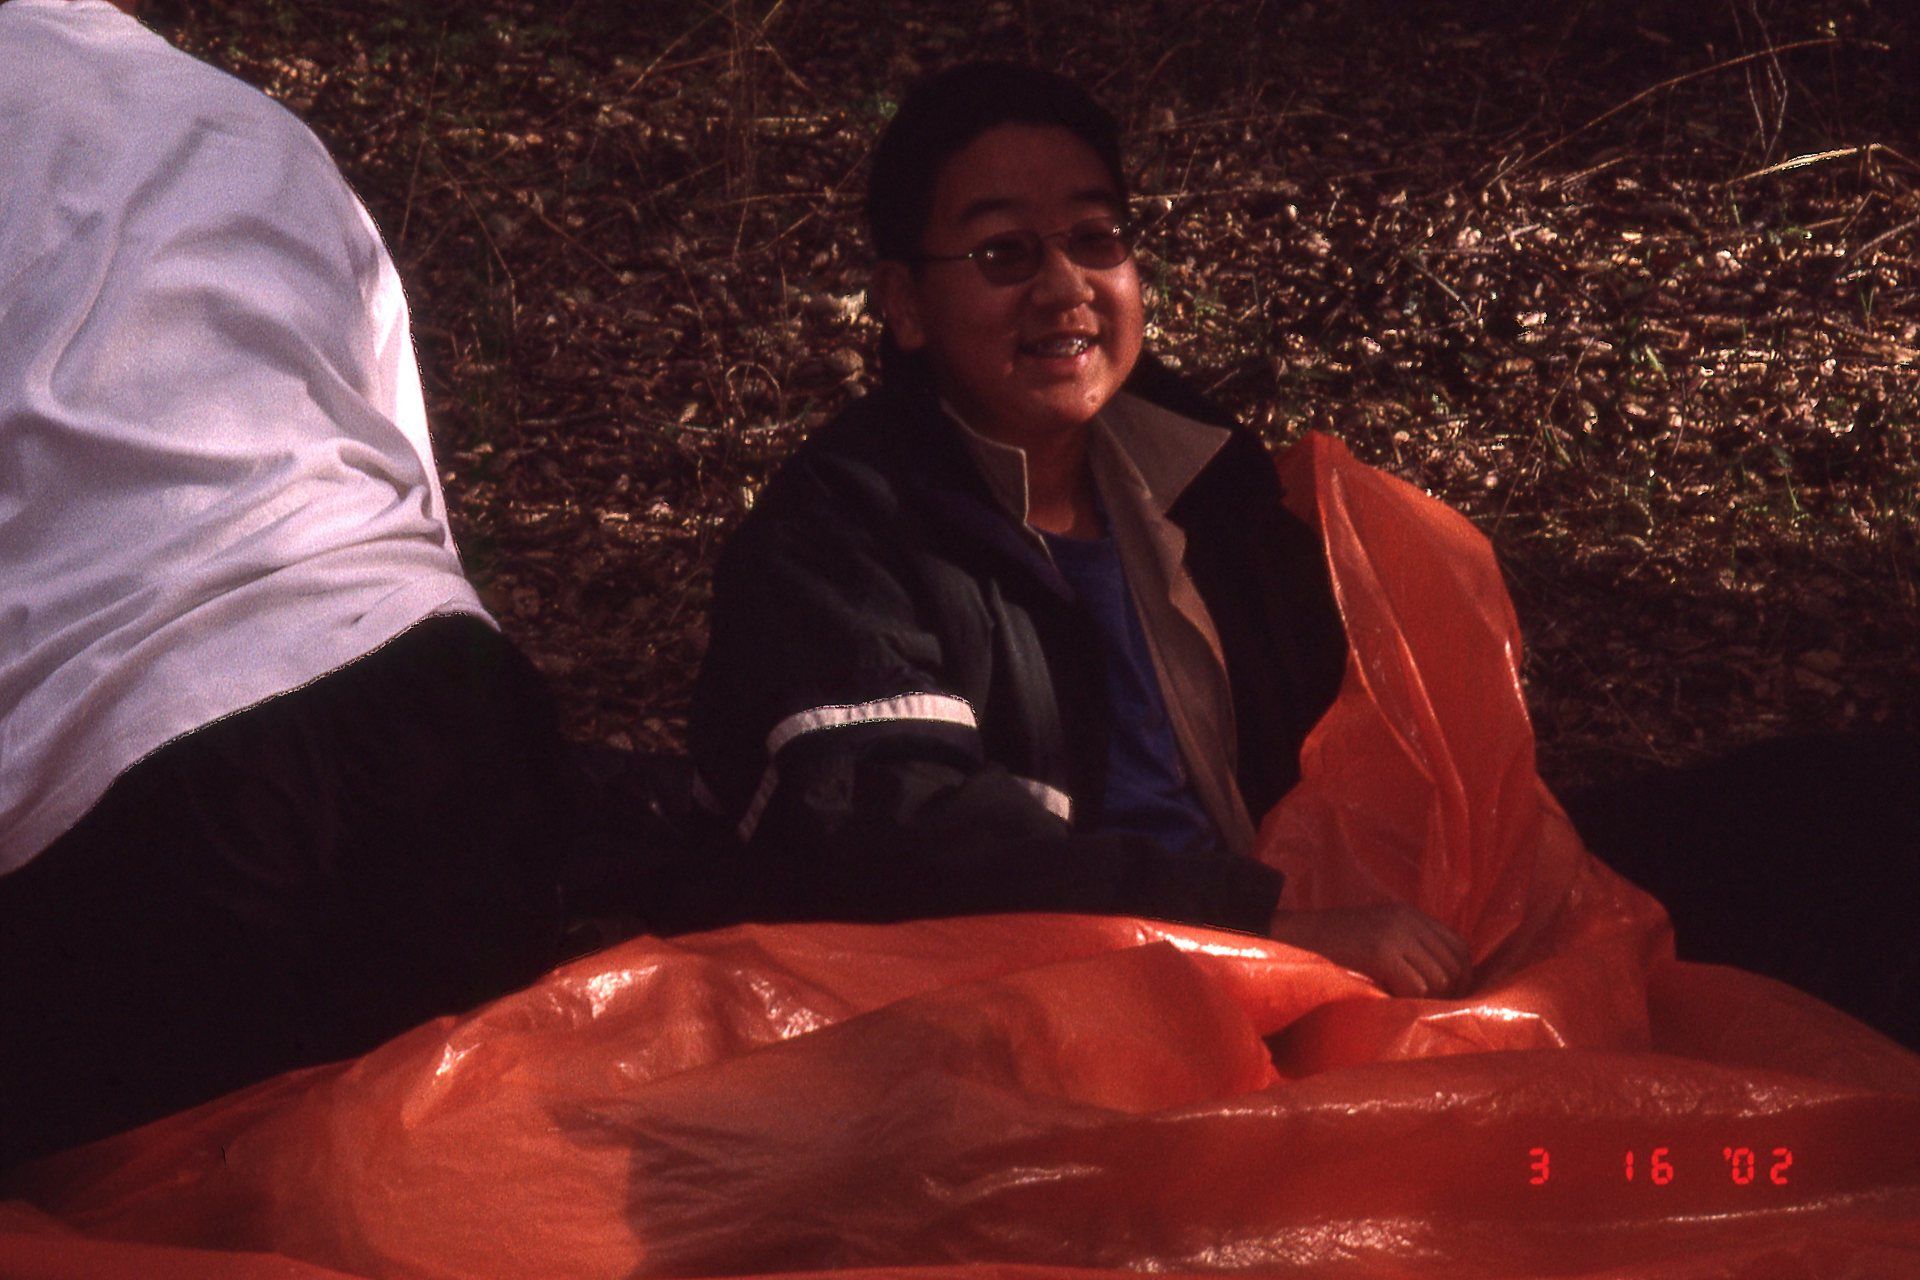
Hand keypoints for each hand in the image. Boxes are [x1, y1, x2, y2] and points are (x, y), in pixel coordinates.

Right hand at [1269, 904, 1472, 998]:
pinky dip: (1409, 999)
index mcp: (1411, 914)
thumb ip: (1408, 945)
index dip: (1461, 975)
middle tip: (1429, 1007)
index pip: (1460, 946)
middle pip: (1454, 965)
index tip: (1448, 995)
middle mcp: (1409, 920)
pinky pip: (1415, 986)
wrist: (1294, 934)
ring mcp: (1395, 934)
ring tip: (1406, 1002)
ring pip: (1438, 979)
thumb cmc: (1332, 942)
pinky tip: (1391, 999)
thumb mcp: (1378, 932)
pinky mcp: (1380, 952)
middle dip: (1449, 992)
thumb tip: (1443, 981)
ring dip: (1427, 998)